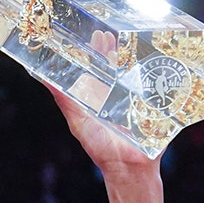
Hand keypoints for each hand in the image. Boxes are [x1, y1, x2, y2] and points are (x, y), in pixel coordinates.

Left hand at [49, 29, 157, 176]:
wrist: (129, 167)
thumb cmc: (101, 148)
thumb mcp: (79, 121)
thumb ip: (65, 100)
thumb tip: (43, 80)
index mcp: (100, 97)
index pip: (98, 68)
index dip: (98, 52)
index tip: (97, 36)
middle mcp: (117, 95)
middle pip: (117, 66)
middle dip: (114, 49)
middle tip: (111, 34)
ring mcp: (136, 99)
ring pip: (136, 72)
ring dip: (134, 56)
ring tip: (130, 40)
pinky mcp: (154, 106)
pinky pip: (159, 85)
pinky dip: (160, 71)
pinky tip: (159, 57)